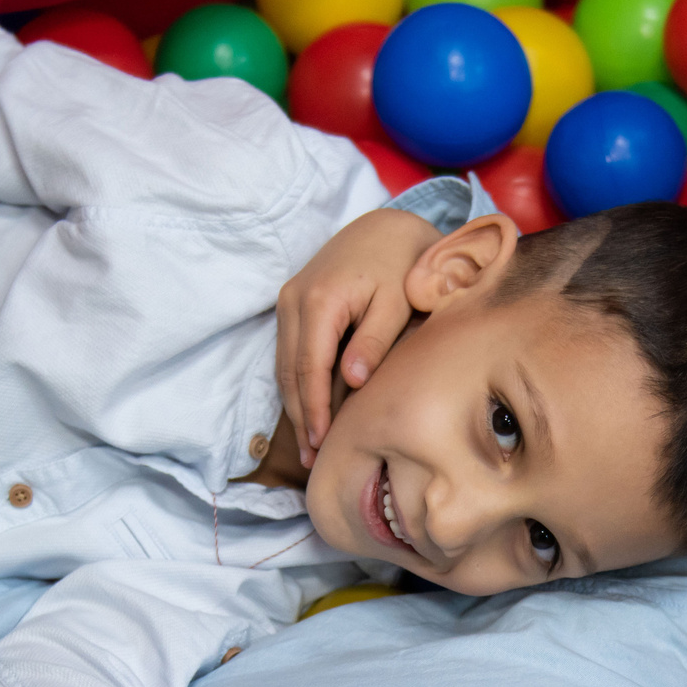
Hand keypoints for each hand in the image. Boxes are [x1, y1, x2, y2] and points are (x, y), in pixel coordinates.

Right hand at [274, 208, 438, 449]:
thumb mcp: (398, 302)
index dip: (313, 409)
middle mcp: (294, 299)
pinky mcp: (292, 303)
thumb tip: (352, 381)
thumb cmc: (401, 264)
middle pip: (290, 371)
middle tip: (312, 459)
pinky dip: (298, 384)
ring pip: (284, 365)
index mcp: (320, 299)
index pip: (310, 367)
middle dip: (300, 417)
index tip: (321, 442)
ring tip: (310, 446)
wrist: (387, 227)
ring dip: (295, 405)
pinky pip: (290, 352)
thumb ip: (374, 340)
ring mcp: (288, 300)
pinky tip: (310, 411)